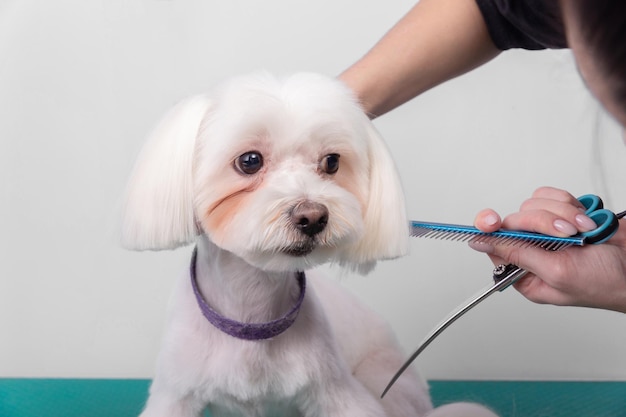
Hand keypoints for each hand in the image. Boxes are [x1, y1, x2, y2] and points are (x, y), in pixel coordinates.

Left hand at [471, 186, 625, 312]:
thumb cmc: (604, 283)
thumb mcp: (555, 273)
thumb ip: (517, 254)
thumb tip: (481, 243)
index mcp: (523, 272)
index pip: (494, 244)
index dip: (490, 230)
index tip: (490, 221)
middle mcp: (532, 250)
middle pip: (515, 220)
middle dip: (542, 223)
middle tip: (567, 235)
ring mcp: (548, 231)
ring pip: (533, 205)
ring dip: (561, 214)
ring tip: (582, 231)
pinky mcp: (563, 215)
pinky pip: (552, 197)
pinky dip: (569, 205)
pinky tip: (585, 221)